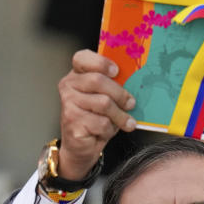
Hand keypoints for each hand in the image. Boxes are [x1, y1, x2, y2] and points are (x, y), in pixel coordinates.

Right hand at [56, 50, 135, 179]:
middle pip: (98, 81)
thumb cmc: (96, 118)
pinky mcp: (72, 121)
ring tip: (125, 122)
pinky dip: (110, 129)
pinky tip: (107, 130)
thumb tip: (135, 79)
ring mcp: (68, 103)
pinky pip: (101, 122)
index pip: (82, 58)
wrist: (82, 145)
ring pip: (103, 103)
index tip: (117, 71)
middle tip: (131, 103)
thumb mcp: (107, 97)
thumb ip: (114, 85)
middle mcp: (69, 85)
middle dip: (120, 94)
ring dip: (119, 115)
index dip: (101, 62)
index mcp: (77, 74)